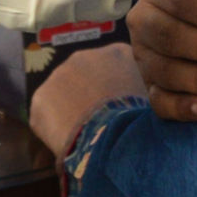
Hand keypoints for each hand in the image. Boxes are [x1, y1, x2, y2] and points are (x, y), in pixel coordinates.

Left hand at [29, 42, 147, 154]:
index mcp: (119, 53)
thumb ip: (147, 90)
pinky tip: (72, 142)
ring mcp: (59, 74)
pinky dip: (57, 128)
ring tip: (88, 134)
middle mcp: (86, 56)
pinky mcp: (40, 99)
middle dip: (93, 96)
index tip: (124, 109)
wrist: (114, 139)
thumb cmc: (143, 121)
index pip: (119, 67)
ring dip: (73, 110)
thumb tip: (149, 99)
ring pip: (65, 94)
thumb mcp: (156, 99)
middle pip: (88, 76)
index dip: (120, 90)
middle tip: (103, 123)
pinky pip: (48, 115)